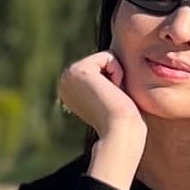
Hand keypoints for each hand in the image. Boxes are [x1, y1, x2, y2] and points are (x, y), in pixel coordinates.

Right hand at [57, 50, 147, 184]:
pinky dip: (117, 72)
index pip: (103, 67)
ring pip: (105, 57)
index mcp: (71, 87)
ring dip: (117, 75)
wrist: (120, 132)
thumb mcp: (113, 96)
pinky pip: (107, 57)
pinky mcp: (78, 70)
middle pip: (104, 59)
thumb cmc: (124, 119)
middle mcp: (65, 80)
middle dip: (116, 76)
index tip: (112, 101)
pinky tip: (113, 91)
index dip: (116, 81)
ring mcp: (68, 74)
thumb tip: (114, 65)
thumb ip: (109, 80)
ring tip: (113, 96)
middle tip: (114, 99)